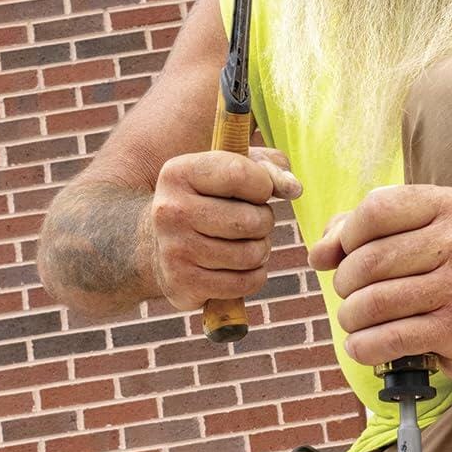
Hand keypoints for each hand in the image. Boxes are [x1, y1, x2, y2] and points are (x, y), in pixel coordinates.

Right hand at [150, 148, 300, 310]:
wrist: (158, 243)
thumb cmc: (208, 200)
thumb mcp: (230, 170)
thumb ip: (268, 168)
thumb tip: (294, 188)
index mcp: (179, 173)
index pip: (240, 174)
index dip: (262, 186)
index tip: (256, 192)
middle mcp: (170, 211)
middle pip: (251, 220)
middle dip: (264, 221)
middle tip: (252, 222)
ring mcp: (175, 250)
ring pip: (251, 255)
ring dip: (261, 250)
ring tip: (246, 243)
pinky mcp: (184, 284)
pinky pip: (245, 283)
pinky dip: (254, 276)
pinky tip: (241, 267)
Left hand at [308, 185, 451, 382]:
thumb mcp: (417, 235)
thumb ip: (360, 232)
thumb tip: (318, 254)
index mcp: (449, 207)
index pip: (374, 211)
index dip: (346, 237)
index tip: (345, 257)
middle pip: (366, 261)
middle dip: (345, 285)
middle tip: (353, 296)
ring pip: (371, 303)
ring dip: (350, 319)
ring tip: (357, 322)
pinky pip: (387, 339)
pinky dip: (363, 347)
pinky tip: (364, 346)